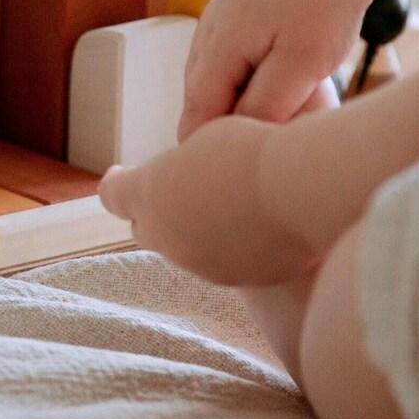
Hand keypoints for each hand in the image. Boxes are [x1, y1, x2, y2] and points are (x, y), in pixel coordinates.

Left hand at [98, 115, 317, 287]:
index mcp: (150, 192)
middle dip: (155, 211)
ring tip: (226, 202)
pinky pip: (223, 262)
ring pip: (186, 248)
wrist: (303, 191)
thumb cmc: (256, 150)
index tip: (121, 175)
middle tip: (175, 192)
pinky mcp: (236, 280)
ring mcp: (200, 263)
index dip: (118, 185)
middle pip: (144, 228)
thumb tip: (186, 179)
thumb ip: (185, 165)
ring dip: (196, 229)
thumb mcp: (209, 139)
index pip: (115, 195)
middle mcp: (166, 235)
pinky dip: (230, 246)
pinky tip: (255, 224)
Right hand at [178, 0, 374, 137]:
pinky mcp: (235, 18)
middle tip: (294, 117)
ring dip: (253, 99)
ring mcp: (218, 22)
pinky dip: (259, 77)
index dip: (222, 145)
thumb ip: (265, 106)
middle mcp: (207, 32)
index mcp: (216, 45)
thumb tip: (235, 138)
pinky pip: (234, 64)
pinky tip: (296, 72)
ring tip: (304, 91)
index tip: (259, 156)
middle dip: (241, 122)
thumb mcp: (302, 65)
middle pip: (204, 103)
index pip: (196, 117)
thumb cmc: (326, 3)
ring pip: (221, 84)